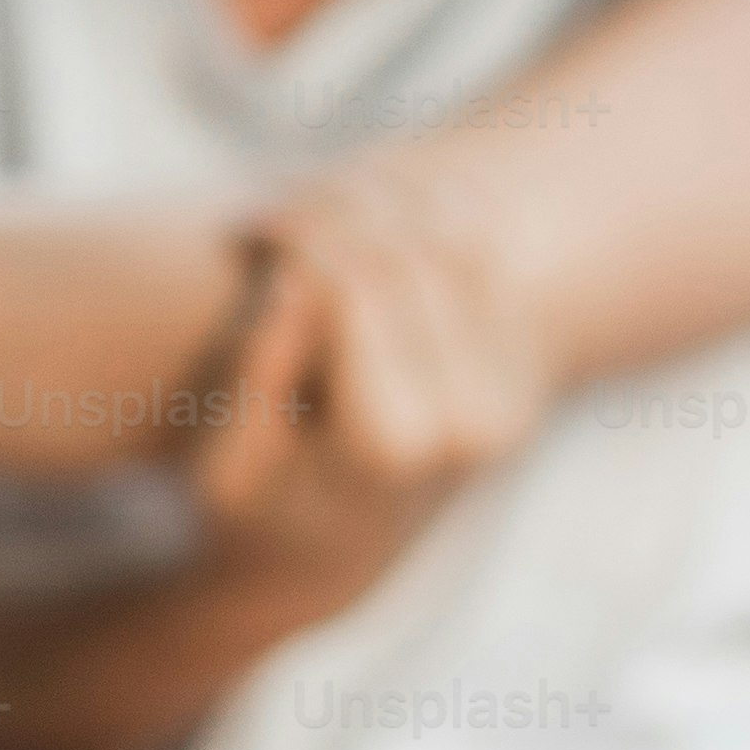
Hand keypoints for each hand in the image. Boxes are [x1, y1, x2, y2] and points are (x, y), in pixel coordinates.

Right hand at [180, 157, 554, 563]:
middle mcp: (470, 423)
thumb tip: (292, 285)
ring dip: (377, 201)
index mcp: (394, 448)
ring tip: (310, 216)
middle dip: (330, 211)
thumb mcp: (226, 462)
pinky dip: (419, 215)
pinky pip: (478, 247)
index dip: (296, 241)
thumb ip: (258, 378)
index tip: (242, 230)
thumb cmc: (258, 502)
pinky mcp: (524, 366)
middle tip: (269, 215)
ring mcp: (511, 393)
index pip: (353, 288)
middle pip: (405, 253)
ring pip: (449, 233)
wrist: (330, 548)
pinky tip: (359, 224)